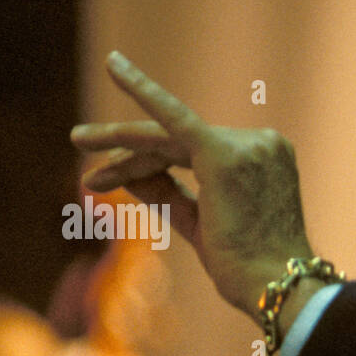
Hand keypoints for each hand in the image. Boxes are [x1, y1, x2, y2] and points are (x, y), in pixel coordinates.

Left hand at [70, 51, 313, 318]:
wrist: (277, 287)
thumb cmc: (249, 269)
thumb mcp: (203, 226)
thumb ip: (167, 195)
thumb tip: (126, 173)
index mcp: (264, 159)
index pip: (194, 153)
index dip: (148, 165)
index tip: (111, 177)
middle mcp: (259, 144)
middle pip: (178, 144)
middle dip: (130, 156)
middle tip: (86, 165)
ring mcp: (245, 146)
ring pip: (167, 140)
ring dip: (122, 149)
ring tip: (78, 140)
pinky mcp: (223, 154)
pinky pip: (174, 117)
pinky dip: (143, 90)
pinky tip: (116, 67)